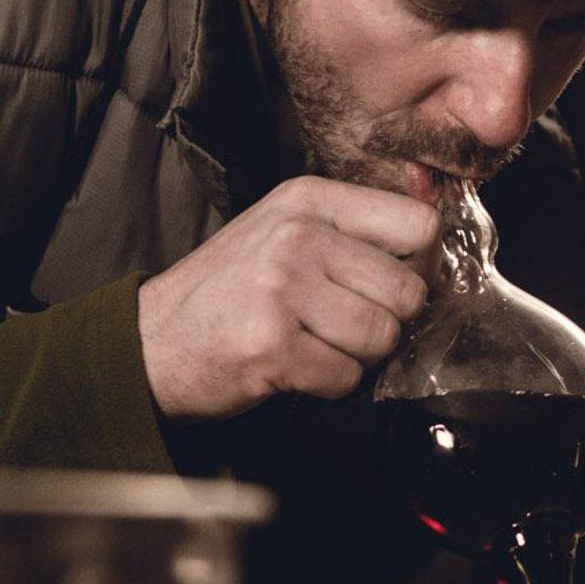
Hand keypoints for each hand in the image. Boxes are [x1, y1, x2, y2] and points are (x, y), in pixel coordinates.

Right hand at [137, 176, 438, 420]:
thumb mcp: (284, 230)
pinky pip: (347, 378)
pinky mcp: (274, 345)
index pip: (418, 225)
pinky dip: (329, 384)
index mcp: (308, 199)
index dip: (416, 265)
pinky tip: (295, 367)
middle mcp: (297, 236)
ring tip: (314, 343)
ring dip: (357, 356)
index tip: (389, 283)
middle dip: (387, 321)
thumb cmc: (228, 290)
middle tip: (344, 325)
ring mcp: (283, 289)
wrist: (152, 340)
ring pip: (382, 337)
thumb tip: (432, 249)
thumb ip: (351, 231)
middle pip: (407, 290)